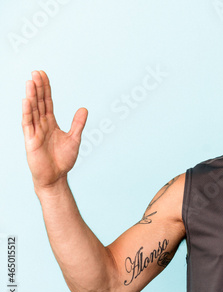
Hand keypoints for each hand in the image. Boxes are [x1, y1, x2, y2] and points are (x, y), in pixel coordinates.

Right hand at [22, 71, 87, 189]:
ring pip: (32, 110)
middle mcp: (41, 125)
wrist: (56, 177)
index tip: (43, 75)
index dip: (45, 89)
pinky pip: (28, 124)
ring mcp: (35, 132)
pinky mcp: (31, 141)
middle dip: (38, 88)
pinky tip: (26, 101)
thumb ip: (78, 124)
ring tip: (30, 82)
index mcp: (51, 123)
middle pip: (39, 103)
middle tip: (36, 72)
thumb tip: (84, 108)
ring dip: (31, 96)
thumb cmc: (63, 160)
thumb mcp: (74, 139)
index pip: (47, 102)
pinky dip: (27, 112)